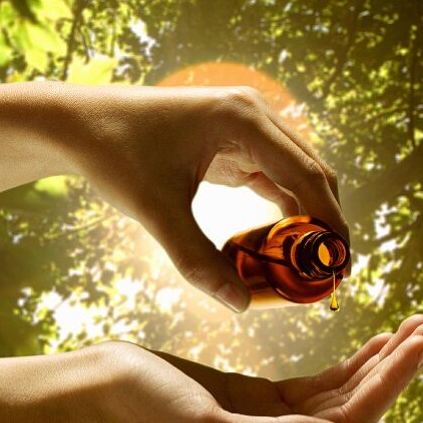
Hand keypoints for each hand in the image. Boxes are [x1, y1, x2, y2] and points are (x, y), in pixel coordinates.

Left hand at [61, 83, 346, 311]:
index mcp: (243, 120)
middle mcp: (254, 115)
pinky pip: (274, 180)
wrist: (81, 124)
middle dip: (325, 226)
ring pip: (298, 178)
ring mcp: (248, 126)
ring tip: (309, 271)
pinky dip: (283, 214)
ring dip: (306, 221)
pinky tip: (280, 251)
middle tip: (330, 277)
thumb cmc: (116, 155)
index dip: (330, 223)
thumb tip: (240, 306)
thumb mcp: (156, 213)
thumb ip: (197, 260)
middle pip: (313, 174)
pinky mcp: (236, 142)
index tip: (341, 266)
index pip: (307, 176)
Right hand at [97, 314, 422, 422]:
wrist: (101, 391)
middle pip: (355, 410)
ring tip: (420, 327)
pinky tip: (377, 343)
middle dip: (398, 368)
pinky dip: (350, 363)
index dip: (388, 384)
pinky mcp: (260, 402)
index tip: (420, 343)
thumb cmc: (143, 409)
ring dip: (381, 362)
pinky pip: (318, 385)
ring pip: (341, 394)